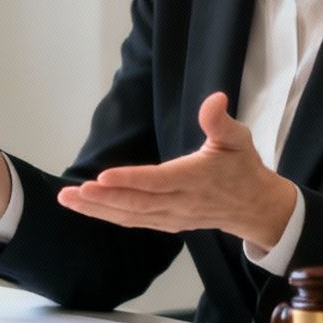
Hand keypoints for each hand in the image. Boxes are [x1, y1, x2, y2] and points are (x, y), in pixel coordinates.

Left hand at [58, 92, 297, 246]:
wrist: (255, 208)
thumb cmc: (242, 168)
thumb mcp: (238, 139)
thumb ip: (221, 121)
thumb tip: (214, 99)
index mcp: (195, 178)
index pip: (158, 181)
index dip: (130, 180)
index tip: (102, 177)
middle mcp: (180, 201)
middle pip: (136, 203)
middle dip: (101, 199)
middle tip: (70, 192)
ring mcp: (172, 216)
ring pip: (130, 215)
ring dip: (97, 209)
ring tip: (68, 199)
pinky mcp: (166, 224)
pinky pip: (134, 221)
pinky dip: (109, 216)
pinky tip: (87, 208)